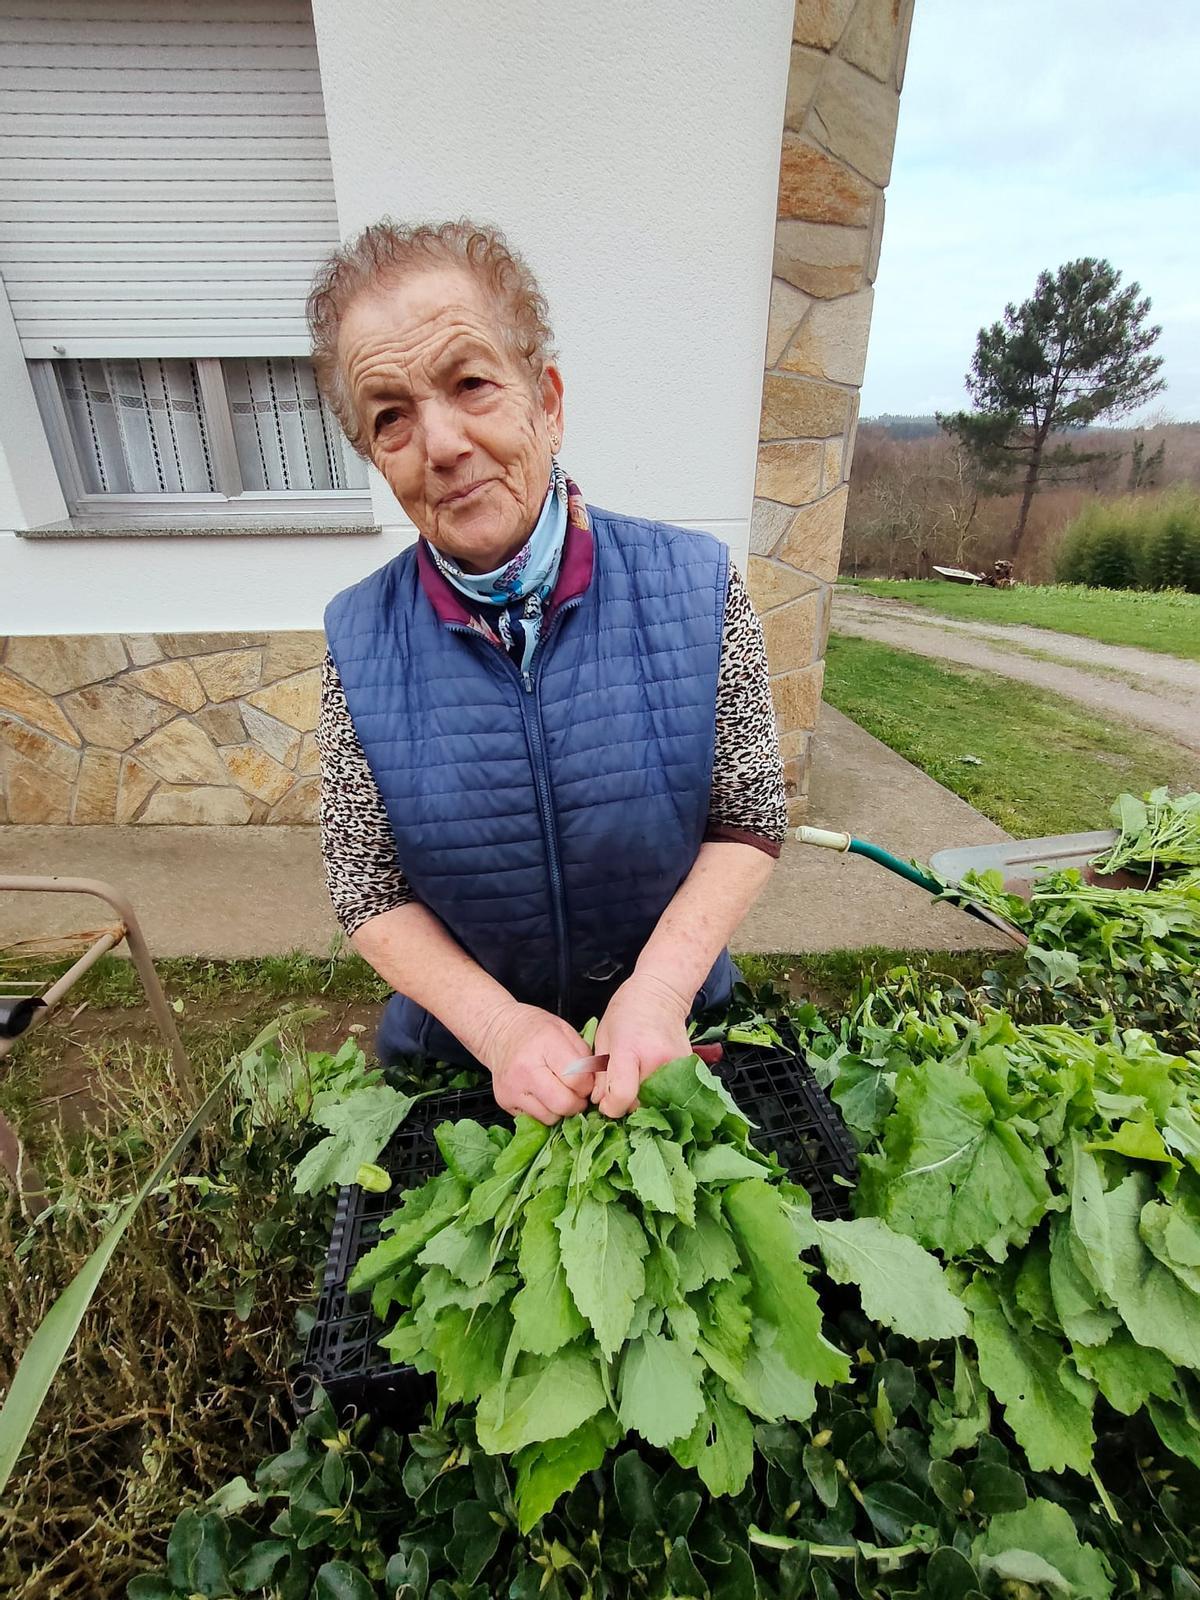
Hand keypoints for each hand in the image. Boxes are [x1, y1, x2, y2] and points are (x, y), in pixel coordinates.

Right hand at [477, 1001, 594, 1124]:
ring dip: (561, 1110)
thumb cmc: (536, 1030)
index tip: (585, 1081)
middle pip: (564, 1104)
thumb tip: (595, 1087)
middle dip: (577, 1102)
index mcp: (545, 1044)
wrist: (498, 1031)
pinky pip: (535, 1119)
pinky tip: (543, 1097)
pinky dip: (544, 1112)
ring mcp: (512, 1088)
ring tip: (559, 1093)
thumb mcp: (565, 1031)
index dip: (587, 1084)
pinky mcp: (504, 1102)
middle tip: (575, 1093)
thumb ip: (583, 1057)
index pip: (577, 1079)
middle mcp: (526, 1068)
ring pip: (550, 1117)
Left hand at [592, 972, 694, 1118]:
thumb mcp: (603, 1038)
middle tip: (617, 1090)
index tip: (604, 1102)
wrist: (662, 992)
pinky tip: (648, 1077)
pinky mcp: (689, 1067)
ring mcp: (676, 1065)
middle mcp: (656, 1060)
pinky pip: (669, 1091)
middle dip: (624, 1103)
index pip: (622, 1095)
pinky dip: (657, 1091)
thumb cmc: (626, 1011)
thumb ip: (600, 1073)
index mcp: (629, 1049)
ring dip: (642, 1099)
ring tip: (634, 1082)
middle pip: (638, 1103)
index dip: (610, 1106)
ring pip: (655, 1101)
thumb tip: (600, 1102)